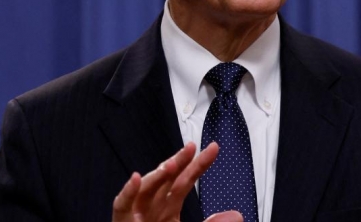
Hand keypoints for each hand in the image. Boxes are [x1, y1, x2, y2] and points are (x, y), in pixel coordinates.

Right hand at [112, 142, 242, 221]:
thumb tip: (237, 215)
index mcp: (169, 209)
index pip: (185, 181)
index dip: (199, 165)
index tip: (214, 148)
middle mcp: (153, 207)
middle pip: (166, 180)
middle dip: (179, 161)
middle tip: (192, 146)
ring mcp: (136, 214)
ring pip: (146, 190)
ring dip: (157, 176)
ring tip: (172, 164)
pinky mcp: (123, 221)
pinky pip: (122, 206)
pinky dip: (128, 193)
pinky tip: (135, 179)